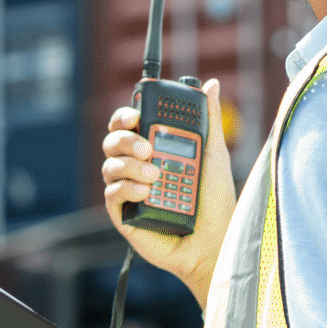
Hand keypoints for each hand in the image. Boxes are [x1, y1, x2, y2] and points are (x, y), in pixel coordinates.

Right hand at [100, 78, 238, 306]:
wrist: (215, 242)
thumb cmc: (216, 202)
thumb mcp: (214, 156)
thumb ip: (209, 120)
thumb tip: (212, 85)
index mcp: (153, 150)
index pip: (128, 125)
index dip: (126, 116)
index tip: (137, 115)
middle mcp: (136, 167)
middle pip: (113, 142)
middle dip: (125, 139)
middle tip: (148, 147)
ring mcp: (128, 190)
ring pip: (110, 166)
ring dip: (130, 165)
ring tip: (156, 176)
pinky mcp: (122, 214)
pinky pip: (112, 194)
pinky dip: (128, 188)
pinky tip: (147, 192)